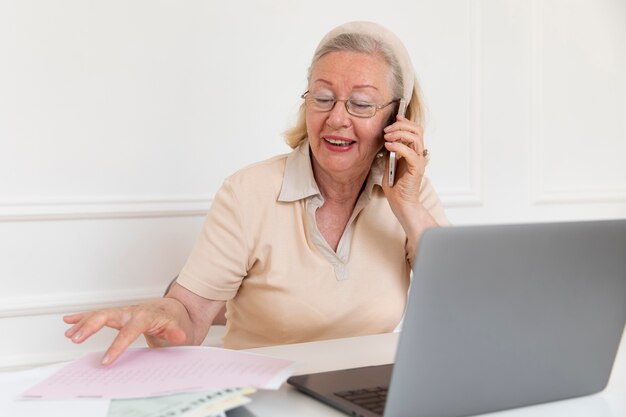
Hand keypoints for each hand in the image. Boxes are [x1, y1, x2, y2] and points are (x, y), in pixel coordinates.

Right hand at [63, 298, 188, 365]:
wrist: (175, 309)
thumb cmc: (175, 320)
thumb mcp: (178, 327)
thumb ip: (176, 332)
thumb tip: (179, 336)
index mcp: (145, 317)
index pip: (129, 331)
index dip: (117, 346)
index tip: (106, 361)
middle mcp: (132, 312)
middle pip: (108, 315)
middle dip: (91, 326)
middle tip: (76, 338)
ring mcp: (124, 312)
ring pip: (100, 314)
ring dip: (83, 323)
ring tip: (69, 334)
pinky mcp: (119, 314)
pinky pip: (99, 314)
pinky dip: (83, 316)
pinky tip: (69, 321)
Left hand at [382, 115, 428, 212]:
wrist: (400, 202)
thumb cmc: (395, 185)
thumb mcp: (389, 163)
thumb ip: (390, 151)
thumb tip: (385, 138)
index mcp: (413, 151)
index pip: (414, 130)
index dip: (405, 121)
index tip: (394, 118)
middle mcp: (419, 154)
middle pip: (417, 129)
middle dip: (401, 125)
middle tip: (386, 130)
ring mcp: (419, 160)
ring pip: (415, 137)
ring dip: (399, 133)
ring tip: (387, 137)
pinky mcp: (416, 168)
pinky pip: (410, 152)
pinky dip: (398, 146)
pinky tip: (388, 147)